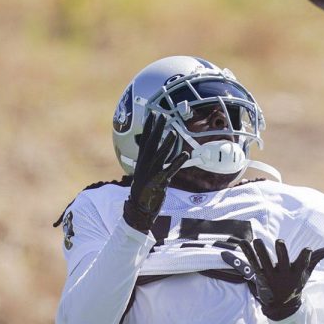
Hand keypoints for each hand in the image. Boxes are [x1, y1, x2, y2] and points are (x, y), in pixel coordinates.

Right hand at [123, 113, 188, 232]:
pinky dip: (177, 162)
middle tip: (161, 115)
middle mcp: (145, 165)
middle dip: (156, 129)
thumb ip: (149, 160)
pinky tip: (185, 155)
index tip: (152, 114)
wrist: (139, 209)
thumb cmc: (144, 190)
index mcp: (142, 161)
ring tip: (173, 132)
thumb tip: (151, 149)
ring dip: (166, 144)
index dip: (149, 127)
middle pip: (151, 144)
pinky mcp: (159, 183)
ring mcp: (151, 174)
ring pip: (160, 156)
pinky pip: (169, 171)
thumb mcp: (144, 172)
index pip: (145, 140)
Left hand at [231, 239, 323, 320]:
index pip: (302, 264)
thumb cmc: (295, 284)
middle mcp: (283, 274)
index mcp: (296, 273)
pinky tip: (243, 242)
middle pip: (283, 262)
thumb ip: (316, 259)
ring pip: (264, 262)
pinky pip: (253, 262)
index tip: (308, 250)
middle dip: (281, 252)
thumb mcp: (306, 273)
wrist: (281, 306)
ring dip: (260, 251)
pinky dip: (247, 252)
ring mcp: (270, 275)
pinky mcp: (259, 275)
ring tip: (257, 240)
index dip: (305, 256)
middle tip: (280, 242)